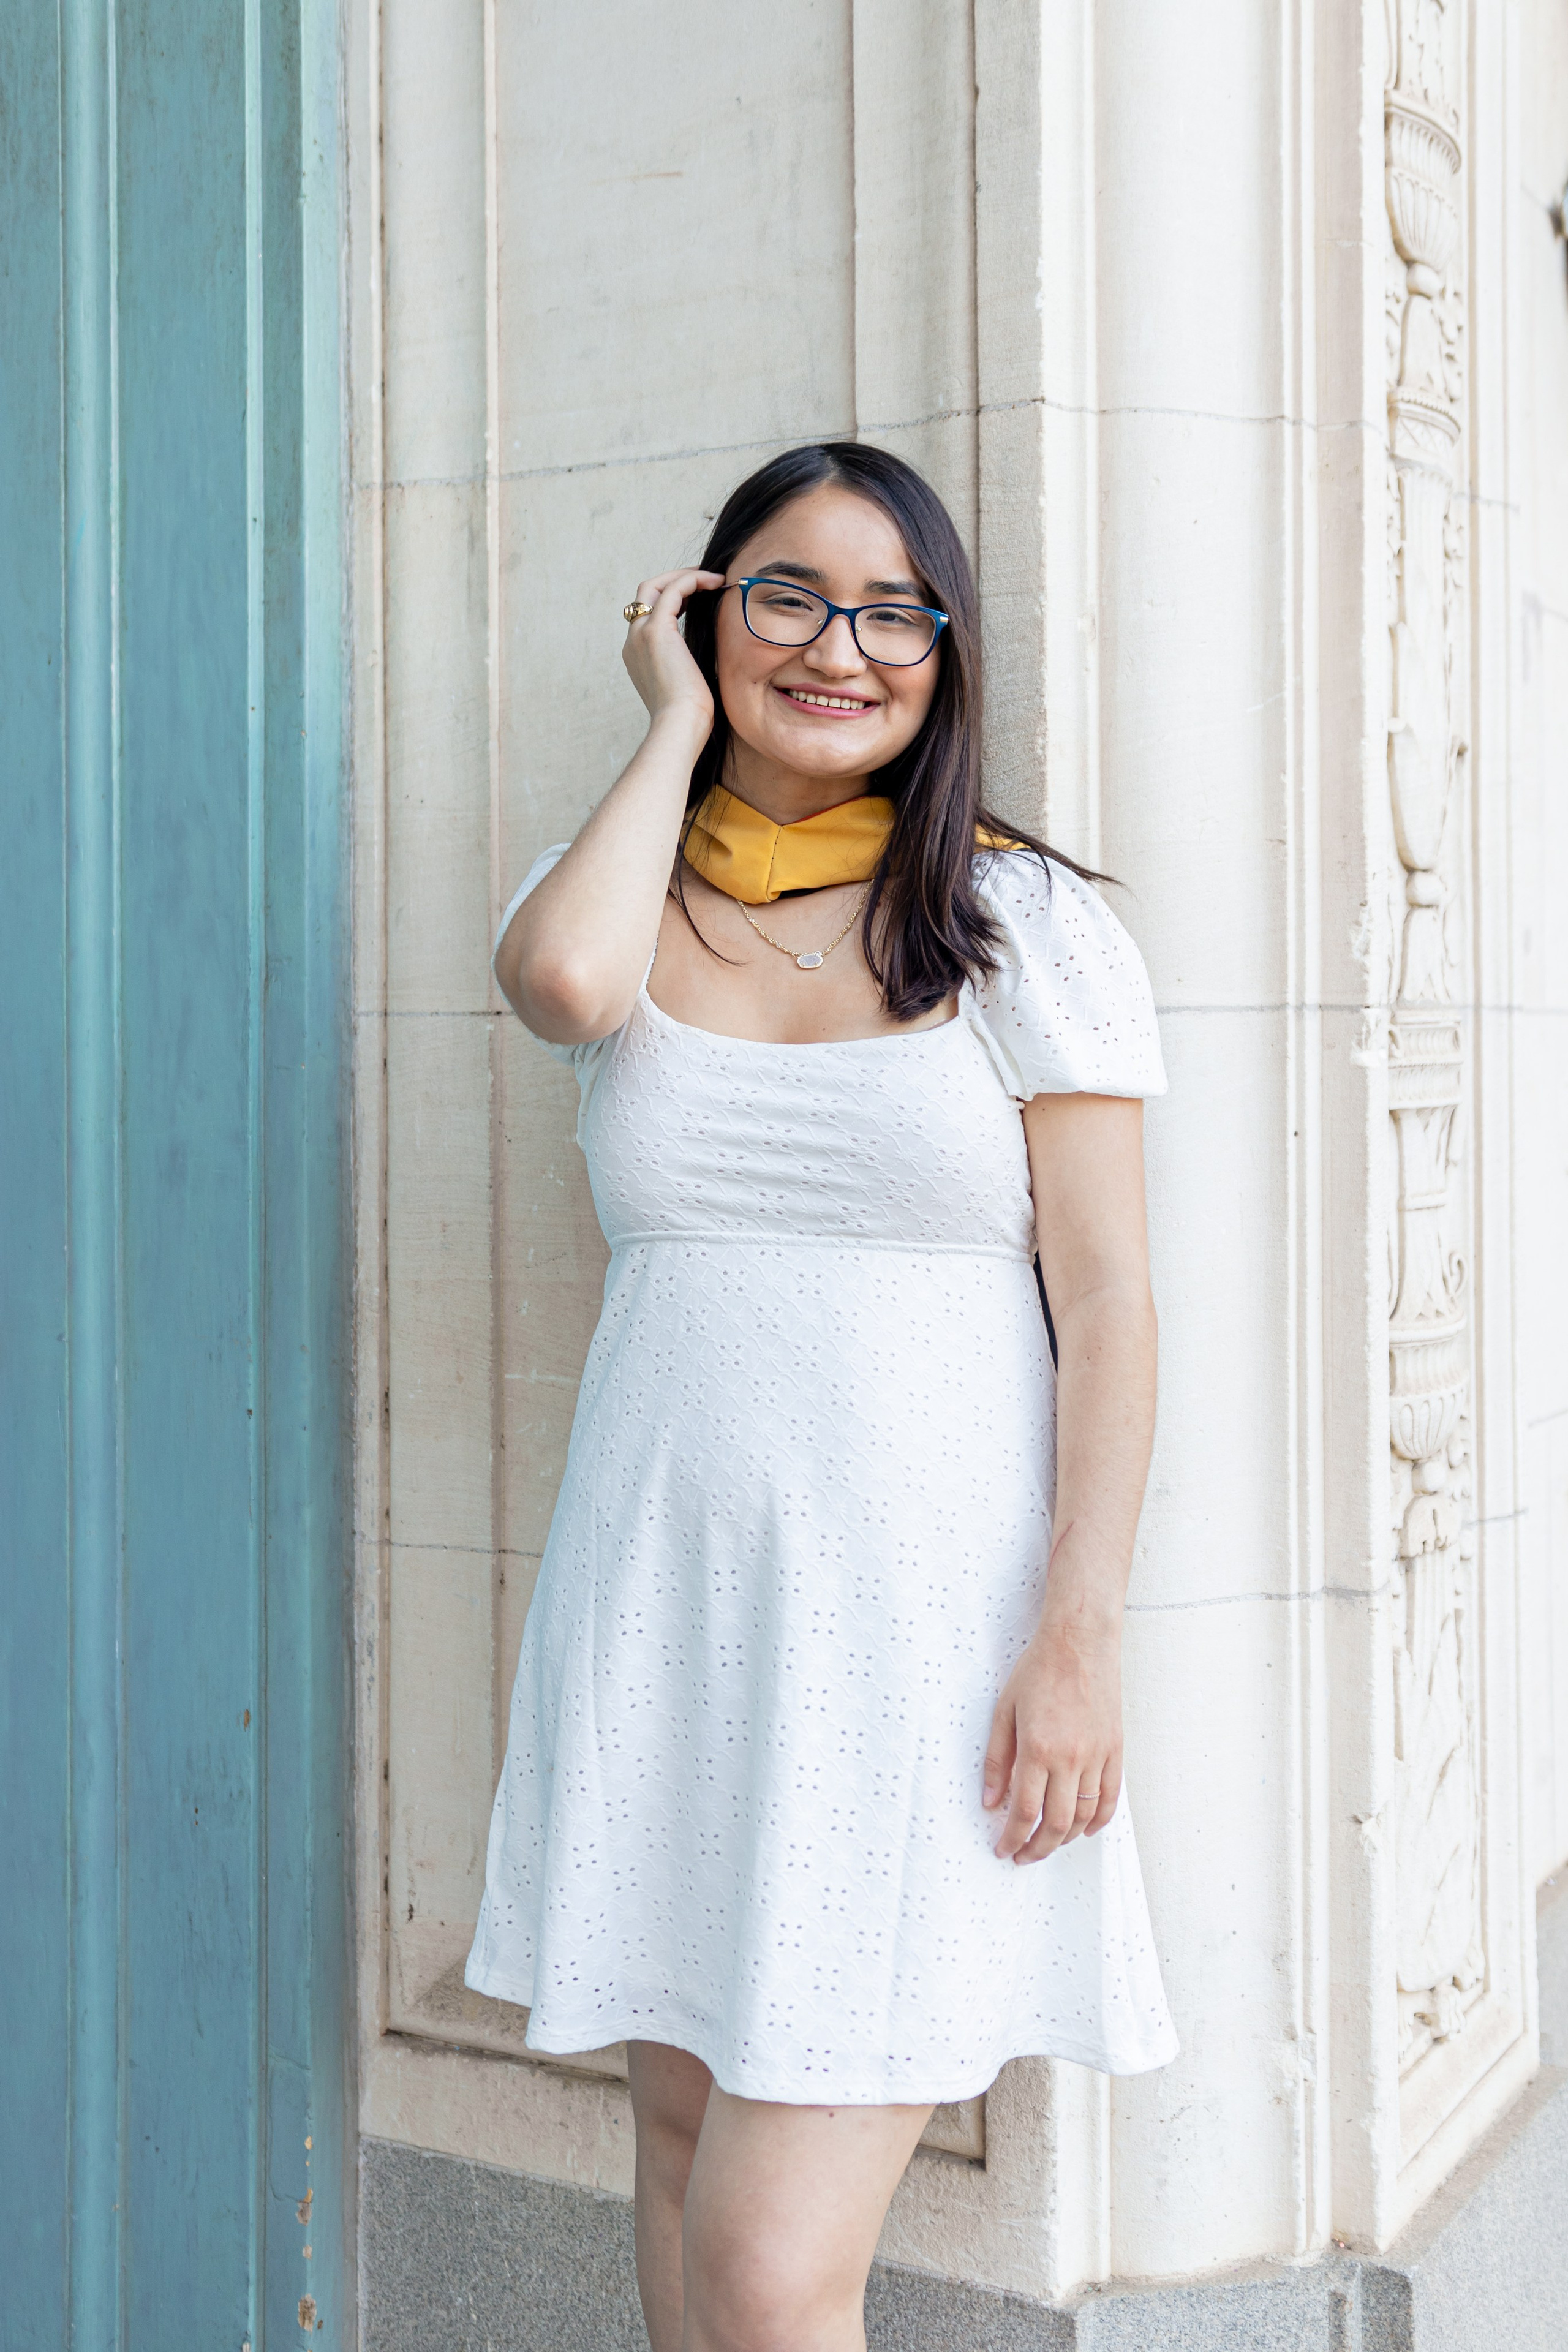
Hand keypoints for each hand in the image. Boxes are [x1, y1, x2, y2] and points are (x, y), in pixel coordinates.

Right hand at [622, 567, 725, 734]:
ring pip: (656, 585)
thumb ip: (689, 663)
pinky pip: (674, 590)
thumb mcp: (688, 684)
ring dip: (685, 576)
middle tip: (705, 581)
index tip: (700, 598)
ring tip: (713, 578)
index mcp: (638, 655)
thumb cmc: (689, 716)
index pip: (649, 613)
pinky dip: (694, 581)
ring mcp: (641, 634)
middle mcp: (634, 640)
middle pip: (647, 593)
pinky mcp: (656, 630)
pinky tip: (716, 583)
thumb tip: (713, 651)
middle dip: (675, 581)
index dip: (675, 599)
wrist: (679, 726)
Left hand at [982, 1614, 1122, 1862]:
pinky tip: (1084, 1830)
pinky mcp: (1115, 1750)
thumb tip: (990, 1802)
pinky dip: (1098, 1822)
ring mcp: (1097, 1756)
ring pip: (1084, 1817)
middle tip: (1023, 1856)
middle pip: (1056, 1824)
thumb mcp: (1004, 1711)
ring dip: (1064, 1840)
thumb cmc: (1038, 1671)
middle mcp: (1071, 1758)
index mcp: (1038, 1749)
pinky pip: (1110, 1798)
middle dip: (1037, 1848)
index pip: (1024, 1811)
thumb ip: (998, 1760)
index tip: (1003, 1850)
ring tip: (1048, 1844)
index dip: (1012, 1838)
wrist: (1080, 1642)